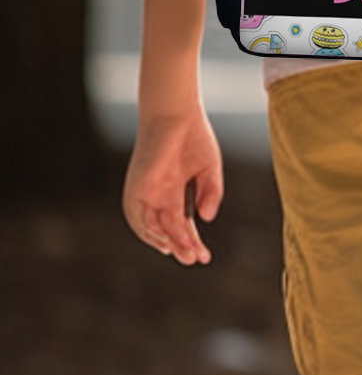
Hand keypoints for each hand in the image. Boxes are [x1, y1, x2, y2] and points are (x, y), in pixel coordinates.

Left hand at [123, 107, 223, 264]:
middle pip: (166, 229)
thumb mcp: (209, 170)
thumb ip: (210, 194)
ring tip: (185, 253)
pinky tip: (163, 242)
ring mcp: (146, 192)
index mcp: (174, 192)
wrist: (176, 114)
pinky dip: (148, 231)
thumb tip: (207, 218)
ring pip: (151, 227)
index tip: (204, 257)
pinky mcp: (137, 186)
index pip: (180, 224)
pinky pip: (138, 216)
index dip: (192, 241)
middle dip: (180, 246)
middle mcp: (157, 195)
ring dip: (167, 242)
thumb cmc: (194, 138)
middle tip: (195, 260)